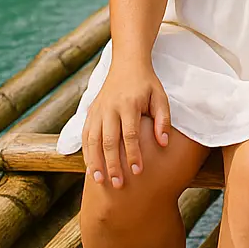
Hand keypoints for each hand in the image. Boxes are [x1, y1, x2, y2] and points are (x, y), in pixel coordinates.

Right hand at [81, 60, 170, 187]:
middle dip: (112, 164)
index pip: (130, 134)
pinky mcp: (90, 112)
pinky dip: (86, 153)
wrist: (127, 63)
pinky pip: (85, 136)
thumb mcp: (160, 97)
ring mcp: (97, 110)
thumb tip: (163, 143)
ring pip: (93, 140)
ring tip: (99, 181)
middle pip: (109, 141)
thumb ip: (162, 120)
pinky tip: (90, 168)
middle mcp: (110, 108)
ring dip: (95, 162)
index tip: (137, 171)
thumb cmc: (147, 83)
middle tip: (118, 184)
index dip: (133, 154)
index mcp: (129, 104)